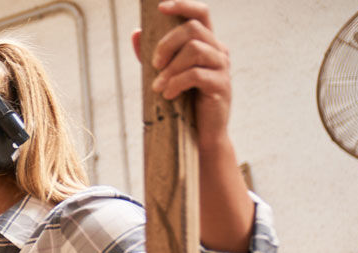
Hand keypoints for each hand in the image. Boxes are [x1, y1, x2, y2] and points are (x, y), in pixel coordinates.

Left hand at [131, 0, 231, 148]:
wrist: (199, 135)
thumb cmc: (183, 102)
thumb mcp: (165, 74)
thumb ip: (152, 54)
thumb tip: (135, 32)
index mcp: (206, 43)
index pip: (200, 13)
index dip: (182, 5)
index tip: (160, 7)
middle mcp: (218, 51)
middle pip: (193, 29)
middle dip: (167, 43)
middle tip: (154, 64)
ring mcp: (222, 67)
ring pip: (195, 50)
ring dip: (170, 67)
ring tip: (158, 86)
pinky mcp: (221, 85)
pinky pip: (195, 74)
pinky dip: (176, 83)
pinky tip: (168, 95)